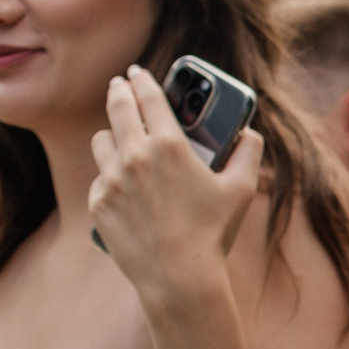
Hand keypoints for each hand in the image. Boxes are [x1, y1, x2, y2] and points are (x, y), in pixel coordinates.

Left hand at [88, 66, 261, 307]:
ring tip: (120, 139)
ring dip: (112, 135)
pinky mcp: (98, 202)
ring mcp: (111, 179)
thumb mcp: (241, 190)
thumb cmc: (213, 232)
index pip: (149, 98)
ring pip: (101, 140)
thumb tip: (250, 134)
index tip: (136, 72)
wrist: (178, 276)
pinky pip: (100, 178)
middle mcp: (134, 156)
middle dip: (118, 91)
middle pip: (117, 108)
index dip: (141, 80)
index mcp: (169, 146)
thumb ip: (249, 154)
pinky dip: (111, 176)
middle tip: (119, 86)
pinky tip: (126, 187)